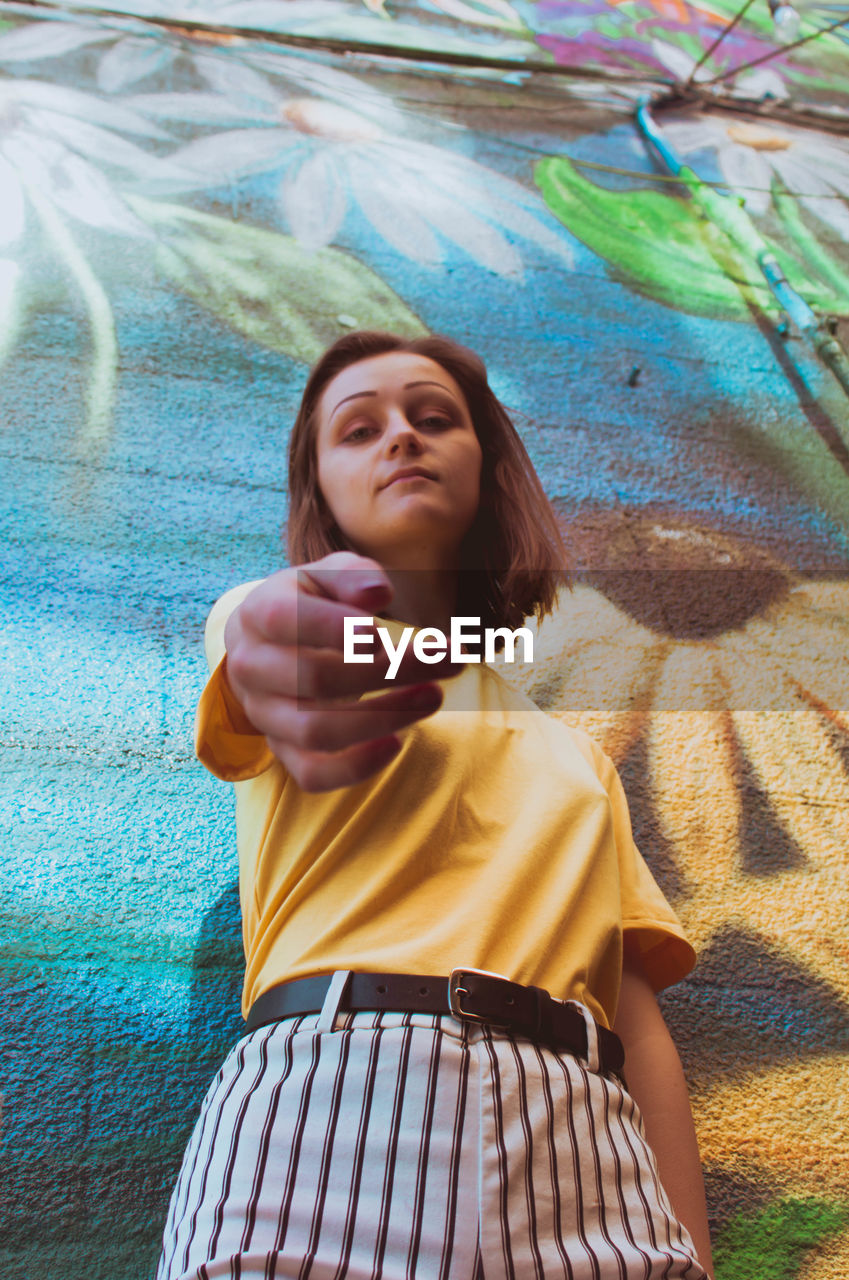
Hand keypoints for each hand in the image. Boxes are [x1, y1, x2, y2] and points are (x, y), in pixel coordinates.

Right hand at [223, 551, 458, 791]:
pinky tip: (398, 743)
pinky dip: (356, 767)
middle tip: (447, 659)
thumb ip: (352, 575)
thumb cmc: (311, 603)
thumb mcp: (327, 576)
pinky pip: (312, 774)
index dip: (331, 626)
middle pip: (314, 677)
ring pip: (316, 730)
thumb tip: (377, 593)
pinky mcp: (282, 749)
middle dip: (389, 670)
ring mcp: (265, 714)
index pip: (285, 619)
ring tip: (434, 696)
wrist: (270, 646)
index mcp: (258, 613)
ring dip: (383, 716)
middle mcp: (252, 667)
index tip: (380, 630)